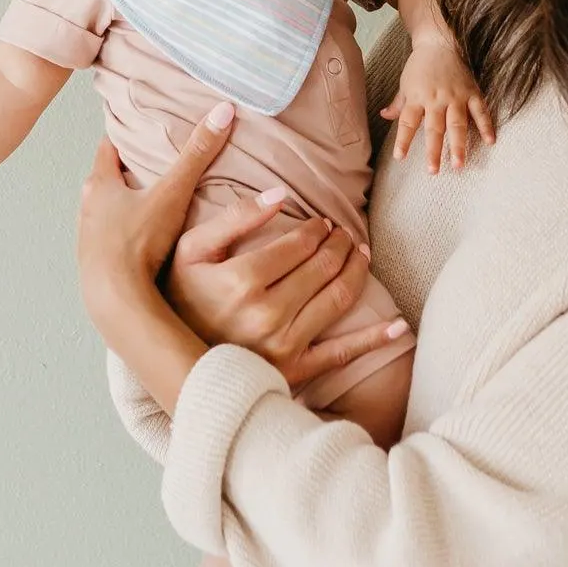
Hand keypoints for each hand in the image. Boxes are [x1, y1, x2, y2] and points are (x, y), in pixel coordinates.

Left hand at [76, 101, 238, 333]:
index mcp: (99, 185)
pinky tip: (145, 244)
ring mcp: (89, 238)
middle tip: (152, 164)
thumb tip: (222, 112)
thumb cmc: (137, 242)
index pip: (109, 147)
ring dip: (127, 206)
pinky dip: (127, 235)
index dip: (124, 135)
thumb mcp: (171, 194)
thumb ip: (197, 155)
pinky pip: (112, 241)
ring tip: (152, 204)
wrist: (115, 299)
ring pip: (108, 212)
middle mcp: (88, 209)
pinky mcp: (97, 265)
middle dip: (128, 172)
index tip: (137, 126)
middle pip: (108, 180)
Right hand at [163, 192, 406, 392]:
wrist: (168, 360)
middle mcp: (266, 314)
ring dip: (356, 272)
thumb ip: (233, 218)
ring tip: (360, 255)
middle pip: (322, 268)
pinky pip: (341, 354)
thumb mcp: (191, 250)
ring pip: (336, 300)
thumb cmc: (178, 299)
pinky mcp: (293, 372)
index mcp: (241, 280)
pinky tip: (399, 327)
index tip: (323, 223)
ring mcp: (282, 346)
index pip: (299, 244)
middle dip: (340, 245)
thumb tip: (280, 194)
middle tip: (344, 234)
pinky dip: (374, 339)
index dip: (318, 228)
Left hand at [379, 37, 494, 171]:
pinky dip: (486, 126)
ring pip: (457, 124)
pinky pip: (480, 111)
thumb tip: (384, 116)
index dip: (404, 140)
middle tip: (433, 171)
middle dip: (433, 151)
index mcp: (417, 97)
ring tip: (458, 164)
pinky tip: (490, 142)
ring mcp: (455, 96)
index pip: (408, 123)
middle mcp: (436, 99)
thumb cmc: (419, 65)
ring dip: (458, 145)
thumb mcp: (405, 83)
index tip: (400, 158)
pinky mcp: (471, 92)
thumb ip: (398, 104)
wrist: (439, 42)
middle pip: (434, 128)